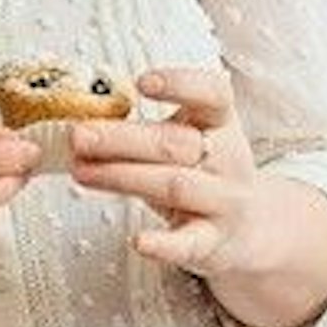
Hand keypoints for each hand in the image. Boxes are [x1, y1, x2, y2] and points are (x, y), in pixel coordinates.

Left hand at [65, 66, 264, 279]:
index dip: (180, 84)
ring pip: (174, 185)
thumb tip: (82, 120)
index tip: (141, 82)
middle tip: (77, 135)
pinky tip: (138, 241)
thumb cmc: (200, 174)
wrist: (248, 229)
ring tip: (80, 171)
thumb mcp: (184, 140)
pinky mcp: (214, 243)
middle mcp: (228, 159)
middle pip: (174, 143)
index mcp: (220, 124)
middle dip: (120, 139)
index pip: (212, 94)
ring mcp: (224, 202)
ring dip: (122, 177)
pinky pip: (190, 244)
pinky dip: (164, 244)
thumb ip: (144, 129)